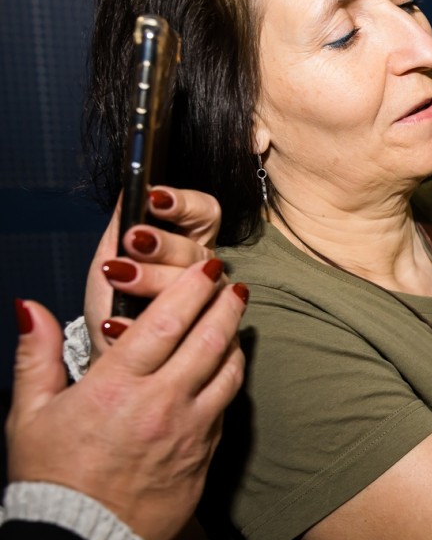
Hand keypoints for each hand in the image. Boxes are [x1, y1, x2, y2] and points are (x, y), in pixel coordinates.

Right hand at [9, 259, 245, 539]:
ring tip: (236, 320)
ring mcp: (191, 431)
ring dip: (235, 341)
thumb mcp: (29, 416)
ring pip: (229, 372)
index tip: (206, 269)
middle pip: (209, 339)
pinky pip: (227, 408)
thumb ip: (36, 356)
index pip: (166, 322)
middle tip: (234, 283)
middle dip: (226, 305)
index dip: (191, 289)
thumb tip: (29, 308)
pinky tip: (227, 370)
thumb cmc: (52, 481)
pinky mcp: (207, 456)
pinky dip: (231, 381)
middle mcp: (162, 404)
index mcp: (117, 387)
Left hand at [84, 186, 222, 361]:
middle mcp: (206, 272)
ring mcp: (212, 305)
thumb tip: (130, 186)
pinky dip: (145, 324)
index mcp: (188, 244)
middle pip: (198, 250)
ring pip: (201, 285)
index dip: (186, 203)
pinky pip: (192, 328)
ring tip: (118, 278)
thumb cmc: (115, 301)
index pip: (206, 213)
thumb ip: (124, 222)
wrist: (112, 353)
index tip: (155, 199)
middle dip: (162, 245)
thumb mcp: (111, 255)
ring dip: (155, 279)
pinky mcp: (213, 337)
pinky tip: (118, 322)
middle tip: (132, 242)